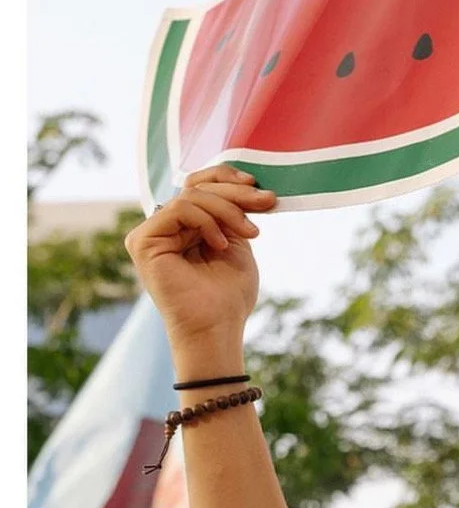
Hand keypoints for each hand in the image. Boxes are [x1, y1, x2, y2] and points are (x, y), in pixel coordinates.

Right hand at [124, 164, 276, 352]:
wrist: (217, 329)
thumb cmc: (229, 296)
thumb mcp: (238, 243)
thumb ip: (232, 212)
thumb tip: (245, 182)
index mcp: (185, 227)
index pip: (199, 185)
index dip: (227, 178)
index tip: (258, 188)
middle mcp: (165, 227)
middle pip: (197, 187)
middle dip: (236, 192)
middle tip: (267, 202)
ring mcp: (151, 234)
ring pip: (191, 196)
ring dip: (228, 210)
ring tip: (250, 233)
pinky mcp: (143, 241)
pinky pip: (179, 209)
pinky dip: (207, 222)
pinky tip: (221, 245)